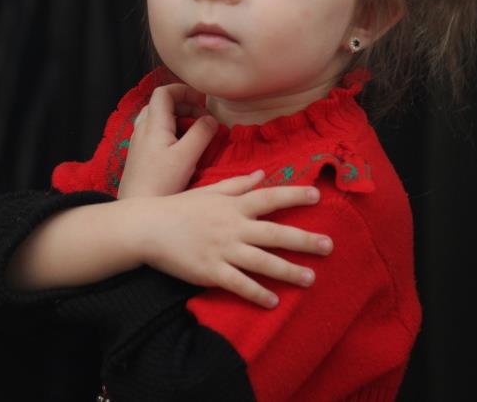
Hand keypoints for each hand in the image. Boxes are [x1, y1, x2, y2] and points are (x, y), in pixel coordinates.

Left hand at [118, 83, 216, 198]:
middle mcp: (142, 129)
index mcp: (153, 123)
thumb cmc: (161, 183)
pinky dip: (172, 133)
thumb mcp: (187, 156)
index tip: (203, 102)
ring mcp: (139, 142)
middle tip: (204, 119)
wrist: (136, 209)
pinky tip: (183, 150)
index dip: (184, 90)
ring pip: (159, 119)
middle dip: (185, 105)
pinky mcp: (140, 156)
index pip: (163, 92)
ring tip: (196, 133)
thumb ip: (201, 133)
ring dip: (179, 120)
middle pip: (162, 104)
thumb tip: (211, 118)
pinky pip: (156, 134)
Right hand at [131, 174, 333, 308]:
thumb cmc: (179, 208)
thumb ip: (238, 184)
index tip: (317, 196)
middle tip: (329, 246)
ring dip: (288, 271)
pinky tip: (273, 301)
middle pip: (274, 233)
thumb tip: (262, 174)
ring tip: (310, 278)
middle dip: (303, 240)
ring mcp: (222, 249)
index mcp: (232, 206)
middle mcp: (232, 226)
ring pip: (262, 262)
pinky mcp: (210, 270)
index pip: (269, 198)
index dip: (294, 196)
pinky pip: (239, 284)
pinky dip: (257, 293)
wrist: (147, 227)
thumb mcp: (209, 191)